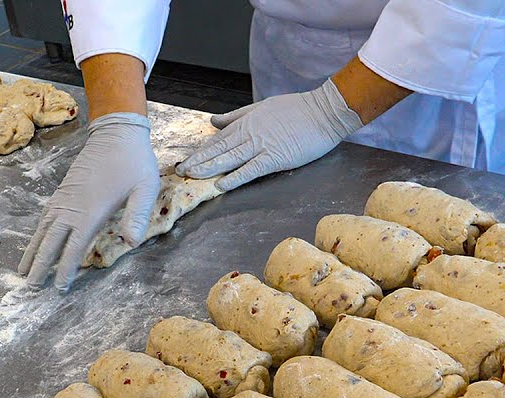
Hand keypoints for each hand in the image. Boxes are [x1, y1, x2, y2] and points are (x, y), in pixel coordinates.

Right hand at [19, 112, 158, 289]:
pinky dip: (37, 232)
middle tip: (30, 287)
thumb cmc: (135, 162)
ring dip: (32, 250)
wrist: (117, 131)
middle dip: (40, 265)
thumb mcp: (145, 189)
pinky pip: (45, 216)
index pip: (74, 247)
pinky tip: (35, 240)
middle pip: (50, 242)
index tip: (58, 288)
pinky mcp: (63, 190)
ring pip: (43, 229)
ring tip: (22, 269)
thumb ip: (137, 216)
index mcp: (91, 211)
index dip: (65, 269)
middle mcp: (72, 207)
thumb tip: (132, 243)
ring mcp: (65, 197)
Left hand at [177, 79, 362, 191]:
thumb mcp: (262, 107)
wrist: (325, 111)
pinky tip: (221, 184)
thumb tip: (214, 121)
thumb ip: (236, 116)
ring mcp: (262, 145)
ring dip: (209, 168)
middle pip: (219, 149)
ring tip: (192, 176)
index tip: (185, 160)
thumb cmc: (298, 109)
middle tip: (179, 171)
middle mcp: (250, 133)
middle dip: (198, 160)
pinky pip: (251, 169)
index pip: (217, 139)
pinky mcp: (276, 157)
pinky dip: (235, 177)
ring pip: (230, 158)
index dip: (200, 151)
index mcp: (246, 122)